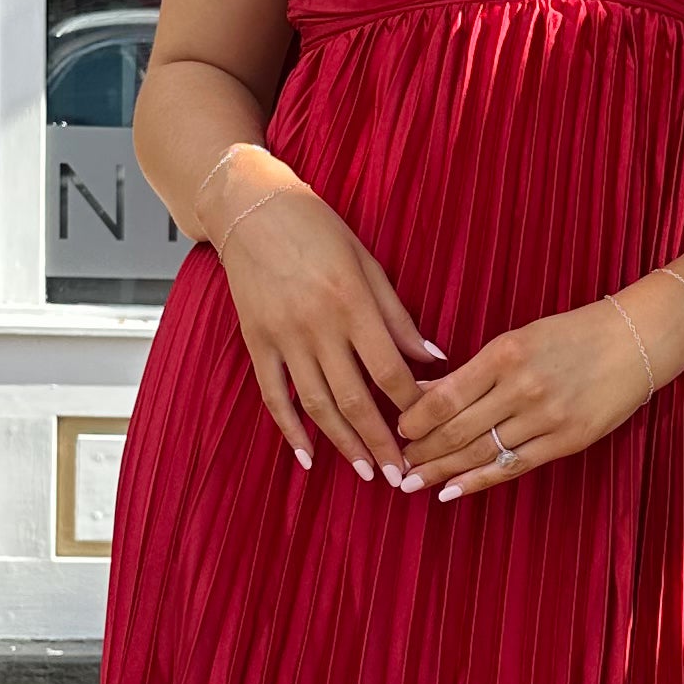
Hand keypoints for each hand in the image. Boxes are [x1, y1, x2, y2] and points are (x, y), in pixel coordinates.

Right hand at [207, 167, 445, 481]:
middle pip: (355, 398)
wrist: (251, 209)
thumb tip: (433, 357)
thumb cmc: (316, 228)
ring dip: (343, 444)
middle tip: (402, 475)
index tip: (429, 427)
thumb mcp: (367, 263)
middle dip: (382, 442)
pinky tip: (307, 455)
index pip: (389, 370)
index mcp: (352, 303)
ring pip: (317, 404)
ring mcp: (283, 336)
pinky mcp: (257, 341)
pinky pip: (274, 395)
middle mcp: (317, 325)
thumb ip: (397, 315)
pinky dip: (290, 428)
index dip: (412, 405)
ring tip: (366, 472)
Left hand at [392, 295, 669, 503]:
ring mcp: (545, 418)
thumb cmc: (573, 334)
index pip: (445, 396)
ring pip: (481, 452)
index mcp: (505, 353)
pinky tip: (451, 491)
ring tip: (414, 482)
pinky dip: (478, 481)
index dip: (415, 419)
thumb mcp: (520, 338)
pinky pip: (512, 467)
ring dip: (442, 470)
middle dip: (422, 451)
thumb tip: (425, 392)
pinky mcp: (566, 441)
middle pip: (457, 429)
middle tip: (399, 464)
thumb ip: (474, 369)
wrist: (635, 340)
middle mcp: (522, 387)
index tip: (398, 430)